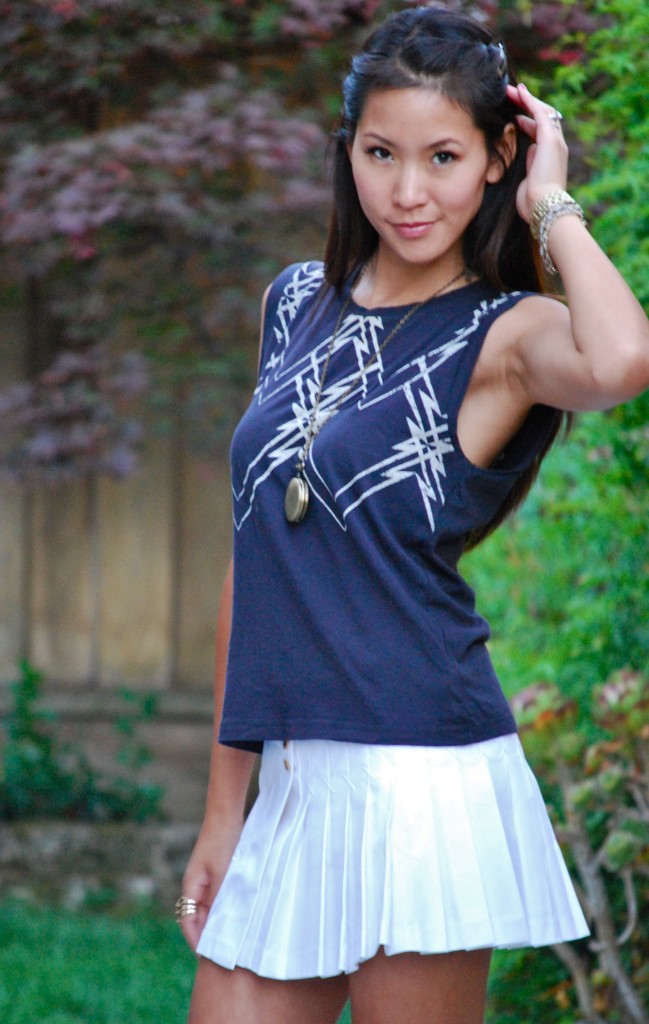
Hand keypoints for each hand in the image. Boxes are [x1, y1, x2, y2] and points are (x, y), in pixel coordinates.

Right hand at [178, 819, 242, 951]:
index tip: (207, 957)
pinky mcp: (216, 875)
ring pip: (208, 910)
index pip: (189, 922)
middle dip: (207, 936)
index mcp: (191, 887)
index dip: (197, 941)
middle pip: (198, 919)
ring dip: (217, 923)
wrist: (226, 815)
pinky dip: (224, 909)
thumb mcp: (223, 873)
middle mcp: (195, 887)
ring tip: (231, 940)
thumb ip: (219, 899)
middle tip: (222, 954)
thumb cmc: (223, 842)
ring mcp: (205, 881)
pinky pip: (217, 899)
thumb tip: (218, 925)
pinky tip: (236, 916)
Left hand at [506, 82, 568, 222]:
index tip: (516, 115)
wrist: (543, 206)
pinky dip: (529, 101)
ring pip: (542, 112)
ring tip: (511, 91)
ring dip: (526, 100)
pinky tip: (519, 92)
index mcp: (550, 156)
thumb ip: (528, 166)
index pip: (541, 132)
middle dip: (527, 106)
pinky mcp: (550, 139)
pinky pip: (540, 113)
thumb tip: (527, 153)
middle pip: (543, 118)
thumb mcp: (528, 181)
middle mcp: (556, 146)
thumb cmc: (532, 201)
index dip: (528, 121)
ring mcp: (555, 141)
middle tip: (511, 96)